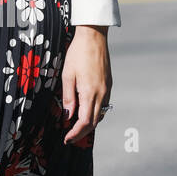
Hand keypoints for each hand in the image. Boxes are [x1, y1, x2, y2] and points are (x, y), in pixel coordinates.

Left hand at [61, 24, 111, 145]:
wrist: (94, 36)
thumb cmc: (78, 53)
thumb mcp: (67, 75)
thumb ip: (68, 97)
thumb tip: (68, 116)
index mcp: (89, 92)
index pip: (84, 122)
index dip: (75, 133)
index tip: (67, 139)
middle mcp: (101, 93)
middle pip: (94, 122)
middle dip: (82, 132)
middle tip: (70, 137)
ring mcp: (107, 89)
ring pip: (100, 114)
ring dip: (89, 124)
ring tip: (76, 127)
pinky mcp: (108, 84)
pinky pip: (104, 105)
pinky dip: (95, 113)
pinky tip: (86, 112)